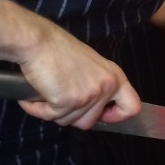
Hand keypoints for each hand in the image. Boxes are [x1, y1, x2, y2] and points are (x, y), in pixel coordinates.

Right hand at [15, 21, 140, 128]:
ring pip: (69, 122)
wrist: (38, 41)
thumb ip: (97, 86)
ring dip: (54, 112)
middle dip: (72, 115)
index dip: (117, 116)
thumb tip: (95, 111)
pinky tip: (33, 97)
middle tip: (60, 99)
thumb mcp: (91, 67)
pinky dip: (38, 110)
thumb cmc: (58, 50)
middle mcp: (106, 87)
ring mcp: (88, 95)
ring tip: (47, 91)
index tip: (102, 115)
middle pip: (90, 122)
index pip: (132, 107)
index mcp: (114, 77)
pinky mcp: (67, 101)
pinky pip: (50, 117)